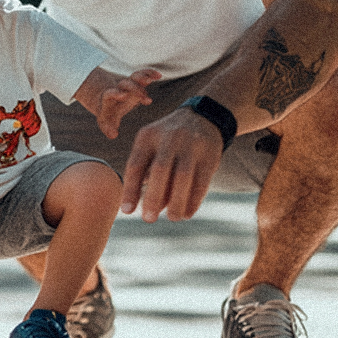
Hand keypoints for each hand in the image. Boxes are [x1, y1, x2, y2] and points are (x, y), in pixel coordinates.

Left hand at [92, 67, 159, 139]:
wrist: (106, 98)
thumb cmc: (108, 113)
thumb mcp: (106, 121)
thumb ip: (108, 128)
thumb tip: (113, 135)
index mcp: (109, 97)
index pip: (111, 93)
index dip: (116, 93)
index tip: (123, 95)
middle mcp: (119, 88)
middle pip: (126, 84)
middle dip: (135, 89)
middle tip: (146, 99)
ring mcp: (128, 83)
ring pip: (134, 77)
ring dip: (143, 77)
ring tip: (151, 79)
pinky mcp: (136, 81)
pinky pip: (143, 74)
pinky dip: (150, 73)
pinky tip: (158, 75)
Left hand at [119, 105, 224, 222]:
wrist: (203, 118)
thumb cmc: (168, 142)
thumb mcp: (152, 147)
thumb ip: (146, 174)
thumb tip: (143, 208)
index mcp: (148, 137)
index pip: (136, 165)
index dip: (131, 190)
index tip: (127, 211)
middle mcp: (169, 138)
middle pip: (159, 170)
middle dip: (153, 197)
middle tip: (149, 219)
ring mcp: (191, 145)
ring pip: (182, 177)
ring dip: (176, 201)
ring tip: (172, 218)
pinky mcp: (210, 154)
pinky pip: (202, 181)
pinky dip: (194, 200)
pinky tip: (188, 213)